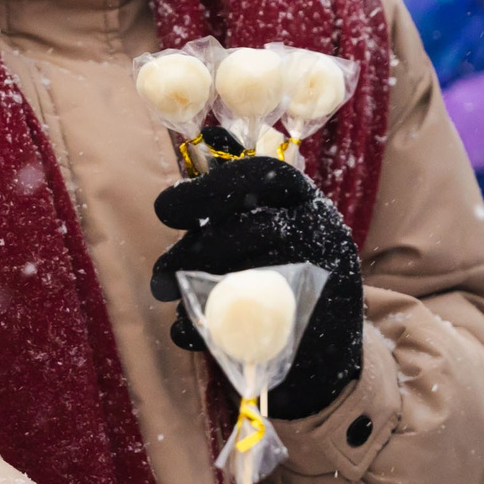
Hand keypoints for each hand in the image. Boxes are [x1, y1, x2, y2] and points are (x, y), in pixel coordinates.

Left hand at [149, 153, 364, 417]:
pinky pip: (248, 326)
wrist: (325, 352)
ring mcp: (324, 283)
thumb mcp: (272, 221)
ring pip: (248, 278)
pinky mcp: (312, 331)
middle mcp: (324, 234)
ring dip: (192, 290)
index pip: (263, 174)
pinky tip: (184, 331)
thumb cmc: (283, 271)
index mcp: (307, 202)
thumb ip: (240, 184)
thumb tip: (212, 131)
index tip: (164, 209)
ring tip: (168, 298)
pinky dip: (203, 331)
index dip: (209, 187)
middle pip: (251, 230)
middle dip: (194, 252)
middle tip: (158, 275)